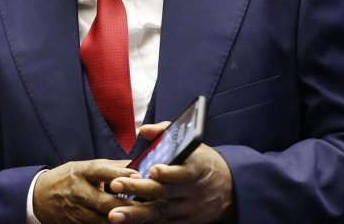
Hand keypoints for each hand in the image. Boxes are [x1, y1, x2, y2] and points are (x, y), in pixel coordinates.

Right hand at [33, 159, 138, 223]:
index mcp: (82, 172)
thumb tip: (139, 162)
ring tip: (144, 219)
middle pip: (105, 201)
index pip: (102, 172)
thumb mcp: (86, 167)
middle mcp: (79, 192)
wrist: (39, 197)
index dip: (120, 175)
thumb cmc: (69, 178)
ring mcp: (77, 212)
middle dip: (128, 206)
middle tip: (150, 205)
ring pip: (104, 220)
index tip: (139, 177)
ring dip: (123, 220)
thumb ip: (111, 167)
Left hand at [107, 122, 234, 222]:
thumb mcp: (192, 144)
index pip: (183, 171)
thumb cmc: (203, 162)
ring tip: (114, 215)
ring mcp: (187, 208)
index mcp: (196, 167)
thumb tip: (144, 130)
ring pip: (160, 213)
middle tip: (116, 185)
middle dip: (139, 189)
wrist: (229, 188)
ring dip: (136, 214)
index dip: (169, 172)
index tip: (152, 170)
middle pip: (164, 192)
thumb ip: (167, 133)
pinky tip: (127, 223)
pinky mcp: (184, 221)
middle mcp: (191, 190)